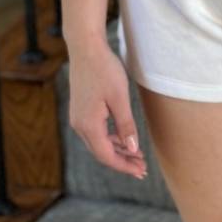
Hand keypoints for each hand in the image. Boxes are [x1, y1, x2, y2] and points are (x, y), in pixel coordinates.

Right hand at [66, 36, 146, 178]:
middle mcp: (79, 125)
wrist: (86, 49)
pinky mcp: (80, 112)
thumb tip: (132, 149)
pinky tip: (124, 140)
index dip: (125, 166)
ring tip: (137, 156)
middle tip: (143, 168)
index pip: (107, 156)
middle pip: (102, 153)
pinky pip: (95, 133)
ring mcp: (78, 118)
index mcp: (89, 125)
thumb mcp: (120, 99)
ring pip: (98, 144)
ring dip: (118, 151)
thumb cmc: (105, 70)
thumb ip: (126, 126)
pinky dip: (110, 140)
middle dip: (123, 162)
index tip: (141, 172)